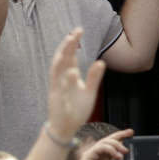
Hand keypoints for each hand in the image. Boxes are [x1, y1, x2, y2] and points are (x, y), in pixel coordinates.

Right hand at [44, 26, 107, 141]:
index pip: (69, 56)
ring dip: (62, 56)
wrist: (66, 128)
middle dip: (67, 45)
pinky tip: (73, 72)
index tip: (78, 31)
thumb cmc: (76, 110)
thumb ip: (94, 77)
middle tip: (75, 32)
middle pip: (62, 58)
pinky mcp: (57, 100)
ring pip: (57, 69)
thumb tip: (101, 62)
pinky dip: (66, 81)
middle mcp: (61, 79)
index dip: (73, 44)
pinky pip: (60, 89)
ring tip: (69, 43)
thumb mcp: (90, 91)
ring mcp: (57, 88)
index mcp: (68, 76)